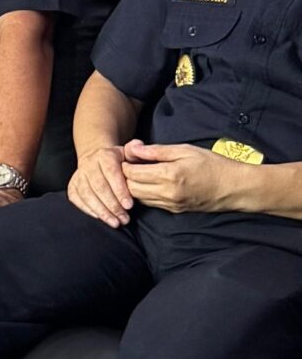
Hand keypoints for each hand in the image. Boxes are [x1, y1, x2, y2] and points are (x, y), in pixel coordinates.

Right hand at [68, 144, 132, 227]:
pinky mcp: (72, 185)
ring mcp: (79, 175)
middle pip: (99, 186)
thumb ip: (135, 150)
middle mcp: (89, 164)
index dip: (120, 190)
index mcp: (104, 156)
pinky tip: (100, 217)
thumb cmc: (117, 160)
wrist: (96, 156)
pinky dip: (87, 209)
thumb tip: (138, 146)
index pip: (111, 173)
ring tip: (115, 222)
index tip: (129, 205)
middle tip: (124, 218)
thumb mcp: (128, 152)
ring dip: (101, 211)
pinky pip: (77, 198)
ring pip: (87, 194)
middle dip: (112, 205)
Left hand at [122, 140, 247, 213]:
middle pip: (130, 188)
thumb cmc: (212, 164)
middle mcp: (167, 193)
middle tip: (131, 162)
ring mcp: (171, 204)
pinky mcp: (175, 210)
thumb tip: (133, 149)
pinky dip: (145, 193)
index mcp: (169, 176)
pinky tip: (150, 182)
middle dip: (125, 175)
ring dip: (134, 186)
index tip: (129, 154)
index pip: (131, 173)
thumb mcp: (184, 150)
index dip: (125, 162)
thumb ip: (156, 151)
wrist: (234, 187)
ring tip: (139, 171)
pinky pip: (151, 203)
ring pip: (139, 198)